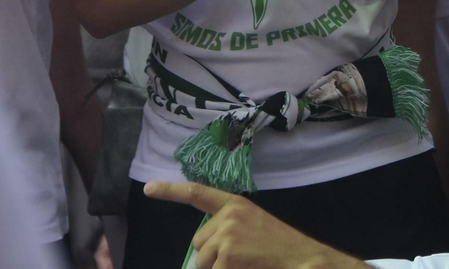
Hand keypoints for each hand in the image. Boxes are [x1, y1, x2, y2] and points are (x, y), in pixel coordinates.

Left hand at [144, 182, 346, 268]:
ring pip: (202, 260)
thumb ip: (227, 228)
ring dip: (216, 268)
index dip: (171, 191)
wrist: (299, 256)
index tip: (149, 188)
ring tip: (243, 263)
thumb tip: (201, 250)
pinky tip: (244, 268)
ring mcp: (228, 233)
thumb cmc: (276, 247)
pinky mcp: (228, 254)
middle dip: (210, 256)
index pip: (198, 194)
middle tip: (238, 258)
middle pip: (198, 243)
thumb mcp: (252, 226)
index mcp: (235, 204)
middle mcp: (229, 215)